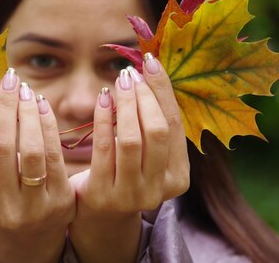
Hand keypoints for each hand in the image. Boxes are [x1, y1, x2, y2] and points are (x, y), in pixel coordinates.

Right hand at [0, 69, 74, 262]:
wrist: (33, 235)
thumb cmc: (5, 195)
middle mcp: (2, 208)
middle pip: (1, 146)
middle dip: (5, 106)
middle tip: (9, 78)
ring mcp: (33, 208)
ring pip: (30, 150)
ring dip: (28, 113)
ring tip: (26, 90)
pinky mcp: (60, 202)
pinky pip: (55, 156)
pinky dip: (48, 125)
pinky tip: (43, 105)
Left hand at [68, 54, 188, 262]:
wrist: (100, 216)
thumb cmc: (126, 172)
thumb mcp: (148, 154)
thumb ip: (154, 122)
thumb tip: (151, 69)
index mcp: (179, 177)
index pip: (175, 125)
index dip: (164, 91)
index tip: (152, 62)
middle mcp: (160, 189)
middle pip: (157, 131)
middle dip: (144, 96)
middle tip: (131, 73)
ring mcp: (132, 195)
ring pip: (131, 139)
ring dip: (125, 104)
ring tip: (119, 81)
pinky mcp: (103, 195)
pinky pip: (103, 148)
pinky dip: (103, 118)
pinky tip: (102, 98)